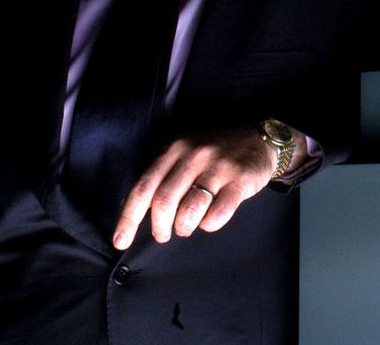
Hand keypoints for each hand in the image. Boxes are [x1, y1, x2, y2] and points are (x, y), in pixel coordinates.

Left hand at [112, 126, 276, 249]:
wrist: (258, 138)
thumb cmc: (215, 150)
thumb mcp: (185, 151)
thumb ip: (163, 173)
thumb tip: (133, 207)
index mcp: (174, 150)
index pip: (144, 187)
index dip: (129, 218)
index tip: (121, 241)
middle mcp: (194, 156)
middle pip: (164, 201)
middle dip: (159, 226)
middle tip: (164, 235)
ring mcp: (218, 167)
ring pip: (190, 209)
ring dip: (184, 226)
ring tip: (186, 227)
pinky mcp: (240, 180)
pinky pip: (219, 212)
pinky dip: (210, 224)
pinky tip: (209, 221)